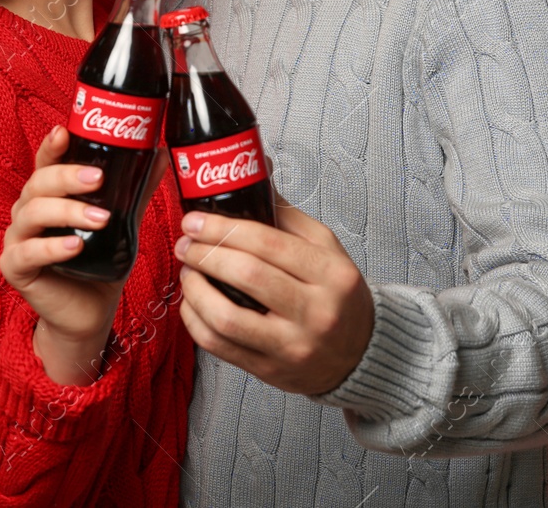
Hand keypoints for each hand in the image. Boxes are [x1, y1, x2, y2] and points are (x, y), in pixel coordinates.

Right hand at [0, 125, 126, 385]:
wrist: (89, 314)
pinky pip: (27, 252)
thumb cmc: (101, 264)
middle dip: (67, 177)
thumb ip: (135, 190)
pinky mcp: (15, 268)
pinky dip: (51, 247)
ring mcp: (17, 239)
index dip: (52, 146)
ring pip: (32, 213)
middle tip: (98, 179)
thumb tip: (160, 154)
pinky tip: (74, 246)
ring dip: (67, 211)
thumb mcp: (123, 223)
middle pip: (37, 183)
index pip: (45, 162)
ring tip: (100, 219)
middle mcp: (27, 212)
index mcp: (49, 195)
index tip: (64, 131)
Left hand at [174, 202, 374, 396]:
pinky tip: (192, 304)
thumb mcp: (328, 249)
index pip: (268, 243)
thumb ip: (288, 216)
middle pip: (247, 275)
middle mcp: (316, 312)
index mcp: (332, 274)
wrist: (362, 353)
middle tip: (186, 243)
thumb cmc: (339, 296)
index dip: (223, 228)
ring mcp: (292, 346)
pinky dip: (195, 322)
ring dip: (195, 290)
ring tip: (188, 272)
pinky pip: (220, 347)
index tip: (196, 220)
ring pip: (227, 317)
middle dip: (205, 254)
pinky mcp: (271, 370)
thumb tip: (254, 177)